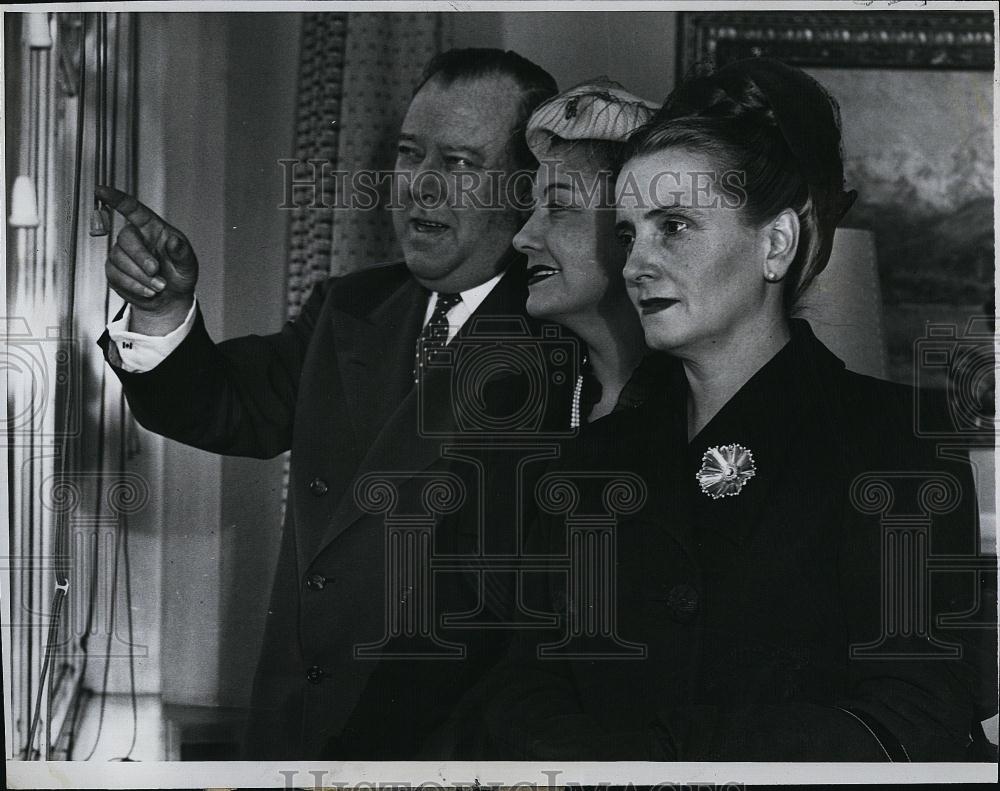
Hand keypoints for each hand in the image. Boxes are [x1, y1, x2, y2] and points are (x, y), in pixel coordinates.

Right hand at [96, 185, 197, 334]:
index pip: (132, 208)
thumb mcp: (188, 263)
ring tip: (159, 286)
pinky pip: (116, 275)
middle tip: (156, 272)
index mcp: (151, 228)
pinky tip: (148, 291)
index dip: (116, 198)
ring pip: (119, 259)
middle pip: (126, 239)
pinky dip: (134, 286)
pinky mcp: (114, 271)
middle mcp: (135, 238)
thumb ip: (182, 252)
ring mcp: (121, 254)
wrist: (171, 298)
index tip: (101, 190)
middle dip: (141, 258)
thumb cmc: (180, 274)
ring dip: (141, 277)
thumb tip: (174, 241)